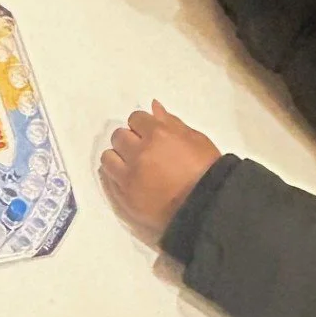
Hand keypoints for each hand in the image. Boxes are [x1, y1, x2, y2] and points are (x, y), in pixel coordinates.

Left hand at [100, 101, 221, 241]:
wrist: (207, 209)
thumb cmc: (207, 171)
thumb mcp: (196, 140)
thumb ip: (172, 122)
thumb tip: (153, 106)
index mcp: (158, 135)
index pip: (135, 118)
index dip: (142, 126)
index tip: (149, 134)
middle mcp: (139, 153)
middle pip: (118, 136)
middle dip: (129, 140)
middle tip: (142, 151)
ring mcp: (129, 177)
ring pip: (108, 158)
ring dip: (118, 158)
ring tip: (132, 167)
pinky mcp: (124, 198)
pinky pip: (108, 180)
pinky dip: (116, 176)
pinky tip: (129, 179)